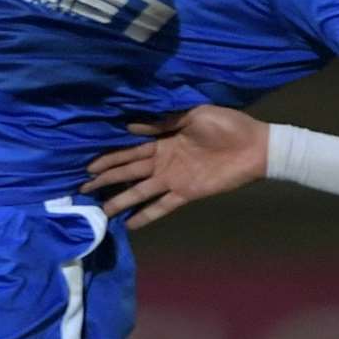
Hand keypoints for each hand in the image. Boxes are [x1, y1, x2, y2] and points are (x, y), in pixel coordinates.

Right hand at [81, 105, 267, 228]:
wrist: (255, 146)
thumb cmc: (227, 126)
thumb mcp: (194, 114)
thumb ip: (164, 121)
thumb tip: (131, 126)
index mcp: (163, 140)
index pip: (129, 151)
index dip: (109, 159)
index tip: (88, 167)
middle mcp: (163, 161)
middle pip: (129, 172)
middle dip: (107, 180)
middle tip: (84, 190)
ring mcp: (174, 179)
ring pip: (140, 191)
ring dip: (121, 200)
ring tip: (101, 211)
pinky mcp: (187, 193)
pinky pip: (163, 206)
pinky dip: (147, 215)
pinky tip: (130, 224)